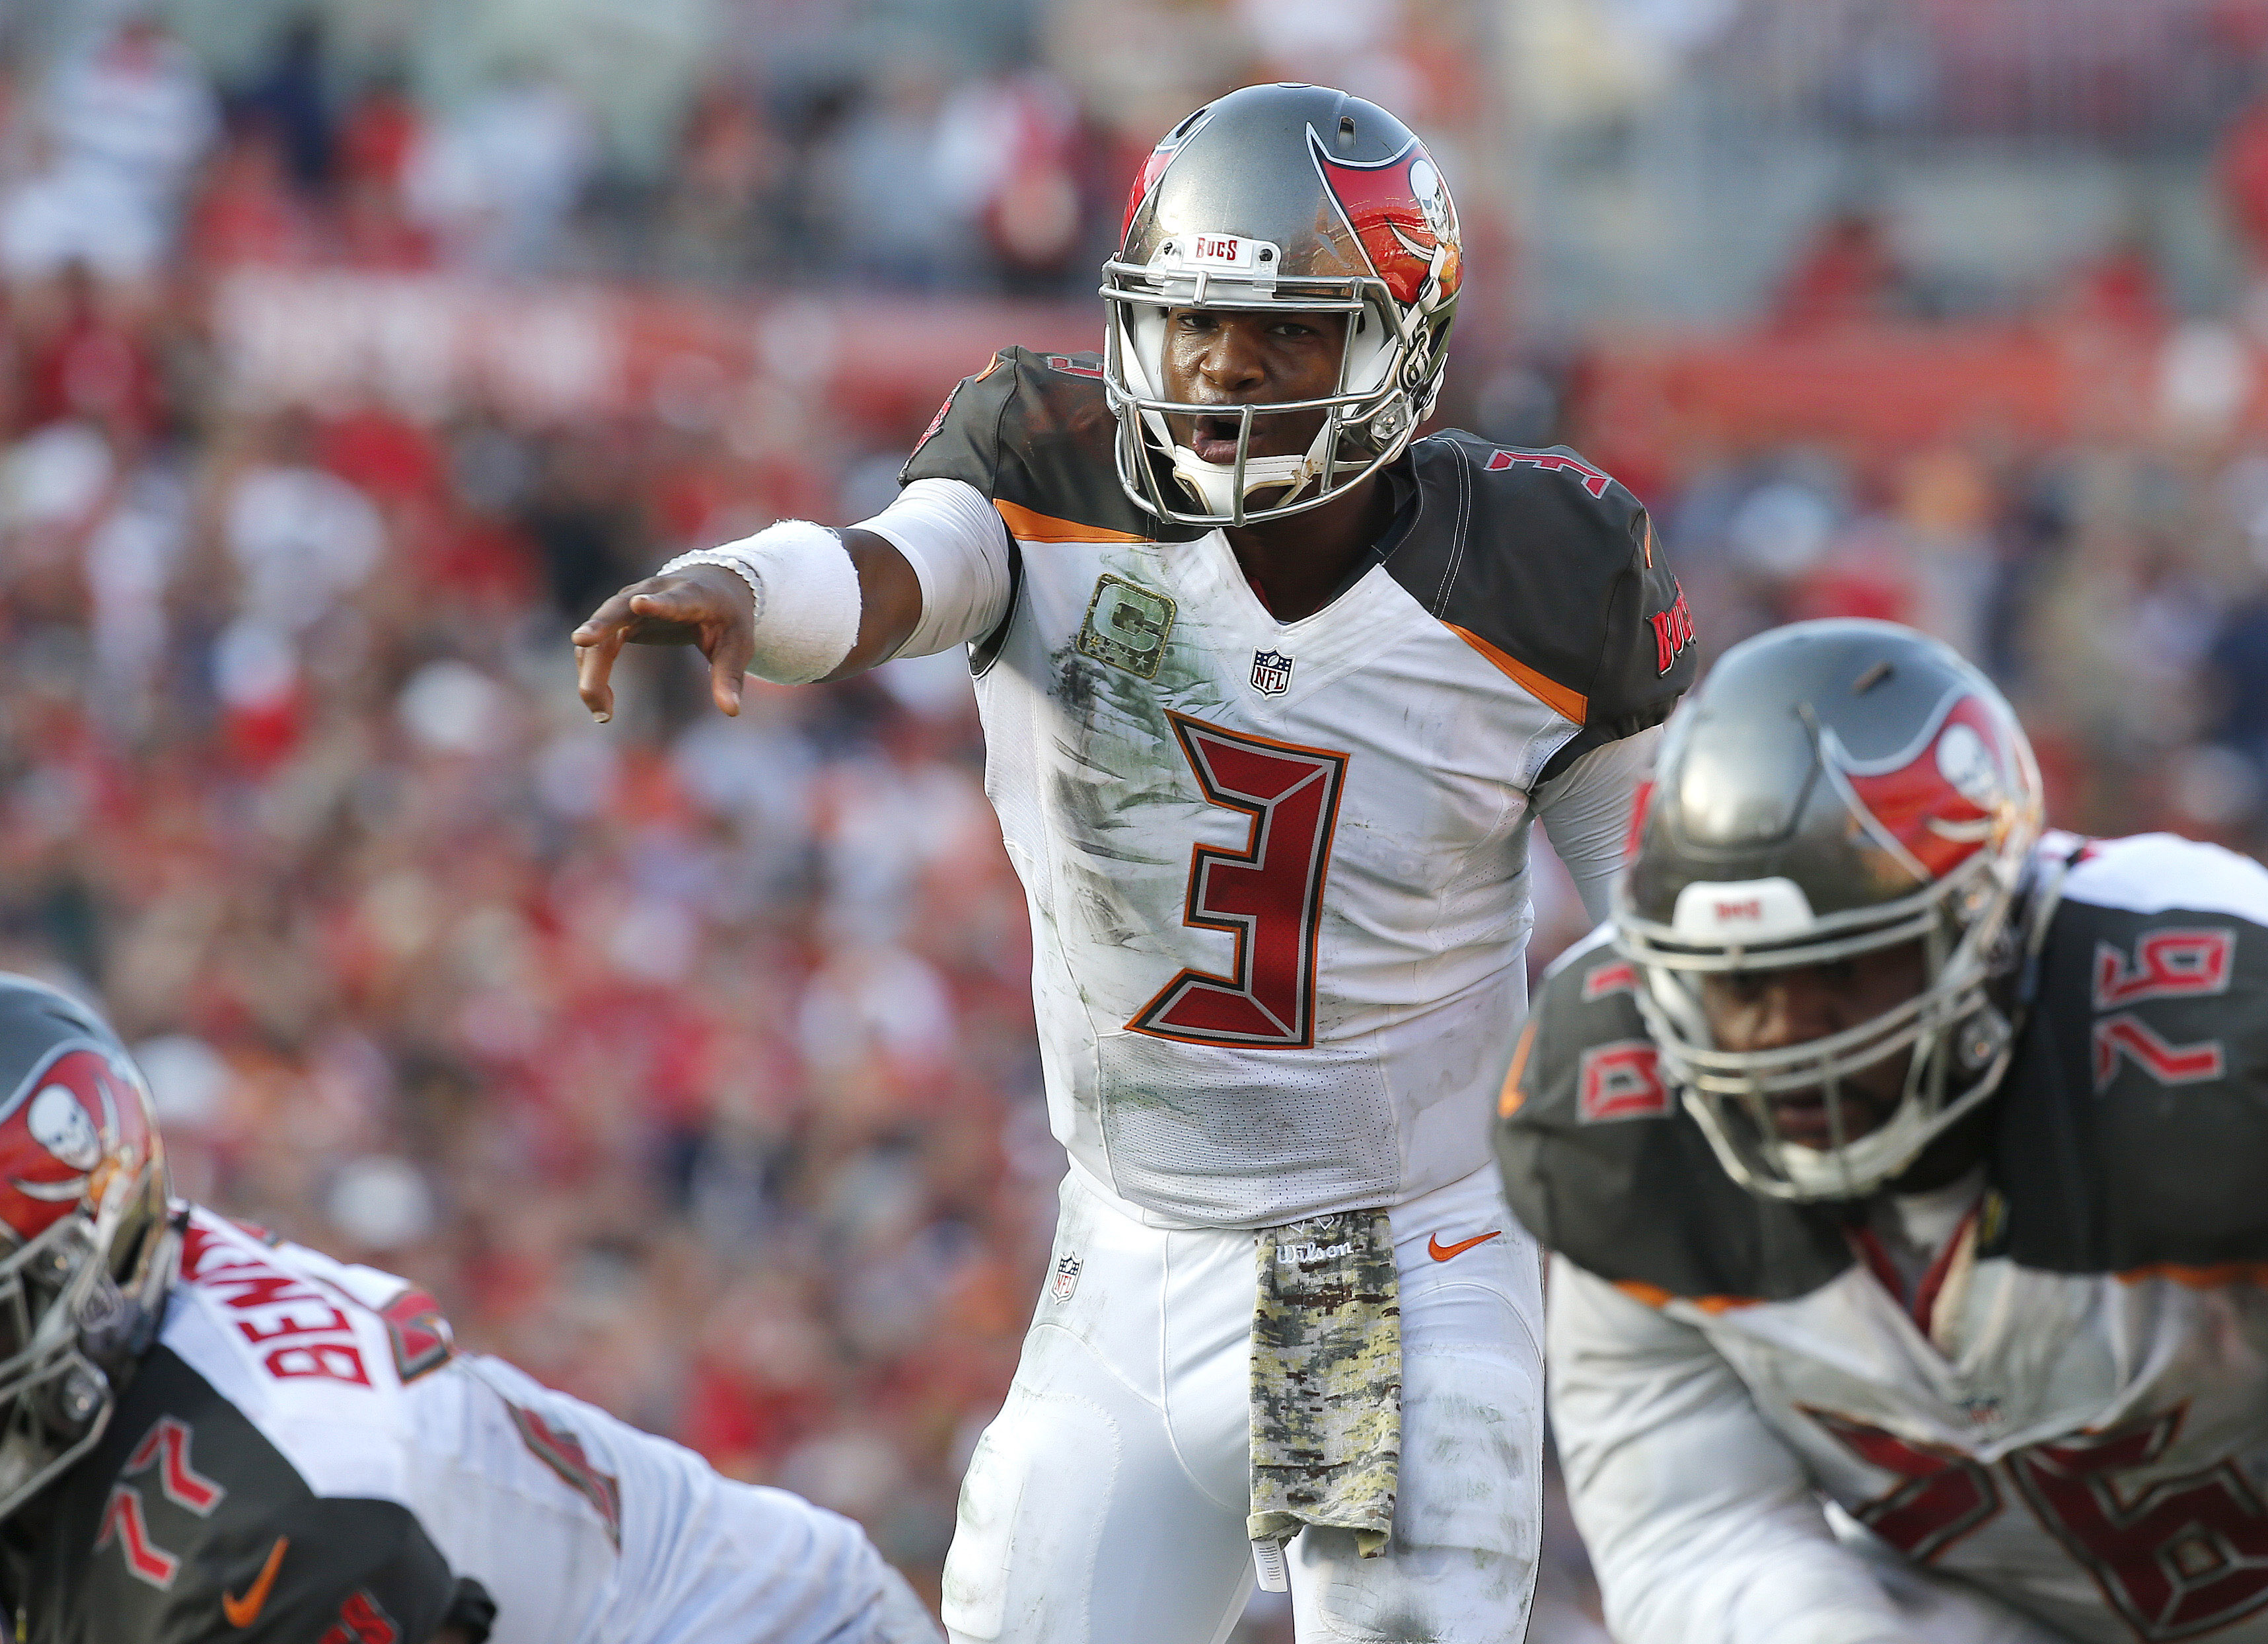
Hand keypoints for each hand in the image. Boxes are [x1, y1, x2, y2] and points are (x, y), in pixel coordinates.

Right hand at [572, 565, 754, 721]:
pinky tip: (602, 706)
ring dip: (593, 669)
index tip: (640, 604)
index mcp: (691, 596)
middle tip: (581, 640)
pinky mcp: (618, 618)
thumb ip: (730, 677)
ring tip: (602, 712)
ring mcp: (629, 603)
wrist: (713, 585)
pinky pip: (596, 645)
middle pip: (620, 609)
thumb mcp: (737, 646)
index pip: (674, 600)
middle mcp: (652, 593)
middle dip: (601, 624)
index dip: (658, 604)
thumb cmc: (727, 617)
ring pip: (600, 632)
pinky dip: (593, 673)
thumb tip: (731, 711)